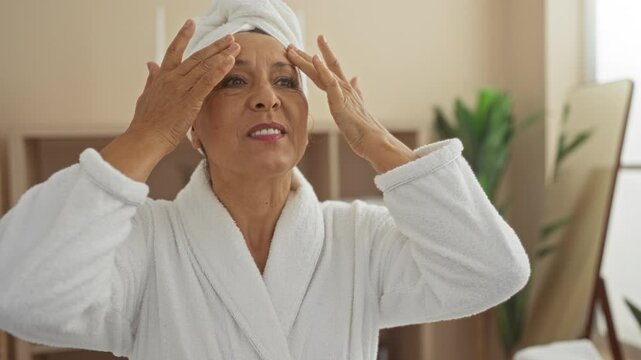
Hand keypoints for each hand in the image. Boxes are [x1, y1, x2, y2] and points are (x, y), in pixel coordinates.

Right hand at [128, 19, 240, 153]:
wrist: (145, 138)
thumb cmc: (146, 122)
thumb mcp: (146, 95)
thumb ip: (151, 79)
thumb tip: (150, 64)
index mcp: (162, 76)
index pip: (174, 50)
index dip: (183, 36)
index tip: (191, 23)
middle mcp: (172, 78)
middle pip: (197, 56)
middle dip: (215, 45)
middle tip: (229, 36)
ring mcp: (181, 88)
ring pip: (205, 66)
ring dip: (222, 54)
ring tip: (236, 45)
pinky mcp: (190, 100)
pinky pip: (208, 81)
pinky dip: (220, 70)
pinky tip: (230, 61)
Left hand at [286, 35, 388, 158]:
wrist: (371, 139)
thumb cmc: (362, 126)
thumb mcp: (356, 105)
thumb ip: (355, 91)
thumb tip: (357, 78)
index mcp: (344, 89)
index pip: (329, 68)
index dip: (320, 55)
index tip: (311, 44)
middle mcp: (343, 87)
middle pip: (322, 66)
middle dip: (305, 56)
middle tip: (290, 45)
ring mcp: (342, 92)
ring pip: (322, 71)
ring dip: (306, 59)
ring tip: (293, 49)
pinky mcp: (340, 101)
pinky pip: (330, 82)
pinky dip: (323, 69)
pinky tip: (315, 59)